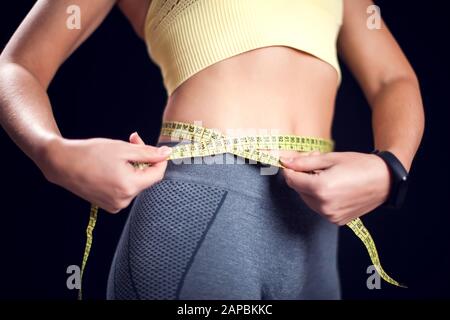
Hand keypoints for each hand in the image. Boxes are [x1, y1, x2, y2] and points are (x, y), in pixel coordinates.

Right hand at [40, 132, 170, 212]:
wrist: (61, 163)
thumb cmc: (90, 153)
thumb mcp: (123, 149)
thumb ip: (148, 153)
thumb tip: (167, 154)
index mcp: (129, 186)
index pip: (157, 175)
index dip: (160, 160)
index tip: (158, 148)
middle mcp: (124, 200)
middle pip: (145, 178)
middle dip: (143, 159)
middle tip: (133, 140)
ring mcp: (115, 205)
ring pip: (135, 183)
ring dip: (133, 168)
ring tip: (118, 154)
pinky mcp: (108, 205)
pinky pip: (125, 189)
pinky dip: (124, 177)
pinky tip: (111, 167)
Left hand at [281, 151, 390, 224]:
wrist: (385, 180)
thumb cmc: (359, 165)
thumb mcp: (330, 159)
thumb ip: (304, 162)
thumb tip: (284, 161)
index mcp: (321, 188)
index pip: (292, 180)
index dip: (290, 169)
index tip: (294, 162)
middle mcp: (324, 206)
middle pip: (299, 190)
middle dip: (303, 177)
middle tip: (317, 164)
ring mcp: (331, 215)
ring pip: (307, 200)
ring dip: (311, 188)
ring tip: (328, 176)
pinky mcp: (337, 220)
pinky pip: (319, 207)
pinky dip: (321, 198)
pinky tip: (334, 188)